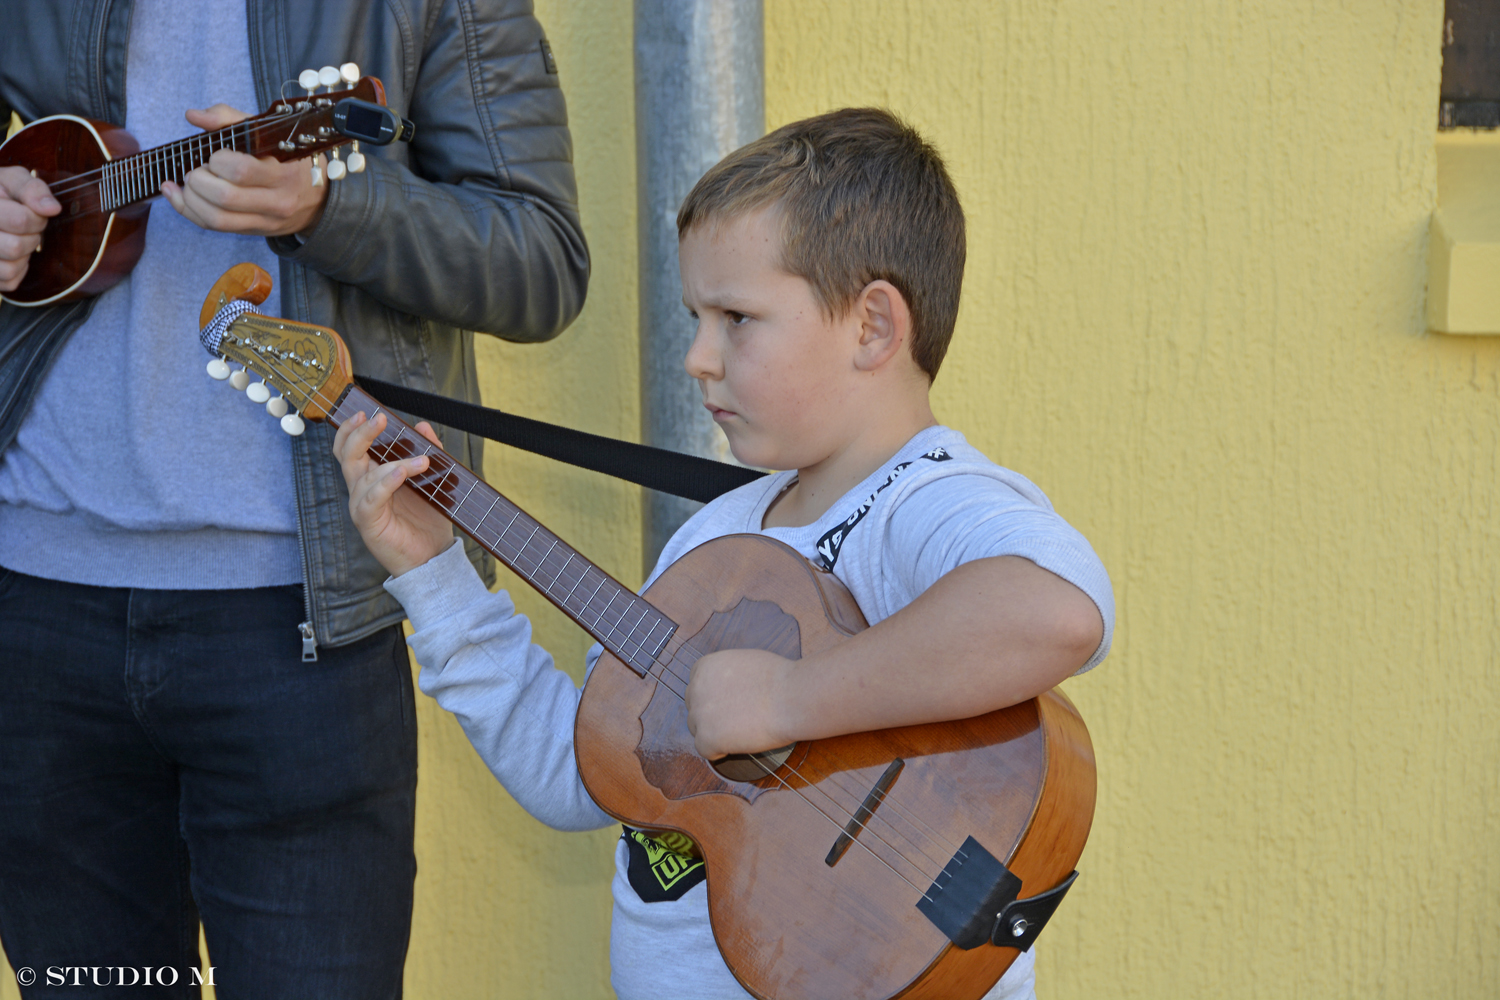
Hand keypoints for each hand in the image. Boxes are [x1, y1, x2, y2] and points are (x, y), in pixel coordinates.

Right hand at [0, 165, 60, 291]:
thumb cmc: (1, 191)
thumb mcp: (13, 179)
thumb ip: (32, 188)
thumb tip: (52, 208)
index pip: (21, 220)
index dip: (37, 219)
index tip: (34, 213)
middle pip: (15, 247)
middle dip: (31, 236)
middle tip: (27, 227)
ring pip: (10, 267)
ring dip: (24, 254)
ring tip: (17, 238)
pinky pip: (9, 281)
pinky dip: (18, 268)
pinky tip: (12, 253)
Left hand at [160, 104, 327, 235]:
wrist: (319, 199)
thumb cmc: (288, 160)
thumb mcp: (267, 133)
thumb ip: (229, 118)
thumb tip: (193, 116)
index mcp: (283, 172)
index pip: (242, 171)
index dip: (218, 161)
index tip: (216, 154)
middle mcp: (276, 201)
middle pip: (225, 198)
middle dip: (199, 181)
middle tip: (198, 170)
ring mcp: (265, 221)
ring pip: (216, 218)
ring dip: (190, 199)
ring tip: (187, 183)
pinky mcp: (252, 231)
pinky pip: (213, 227)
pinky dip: (188, 210)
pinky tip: (177, 195)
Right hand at [333, 410, 454, 576]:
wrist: (432, 557)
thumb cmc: (426, 521)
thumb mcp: (431, 481)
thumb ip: (426, 452)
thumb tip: (422, 427)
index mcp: (371, 477)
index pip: (349, 448)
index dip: (352, 429)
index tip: (366, 411)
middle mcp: (361, 490)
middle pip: (347, 455)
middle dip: (360, 434)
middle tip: (379, 419)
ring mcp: (363, 506)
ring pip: (364, 475)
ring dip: (394, 462)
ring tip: (423, 461)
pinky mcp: (369, 523)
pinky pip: (371, 498)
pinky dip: (386, 482)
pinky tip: (402, 472)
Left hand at [684, 648, 796, 758]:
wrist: (791, 698)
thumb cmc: (779, 680)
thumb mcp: (744, 663)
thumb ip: (727, 675)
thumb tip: (725, 689)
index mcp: (705, 667)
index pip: (697, 687)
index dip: (713, 699)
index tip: (728, 706)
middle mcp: (696, 688)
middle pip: (695, 709)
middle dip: (712, 716)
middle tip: (736, 721)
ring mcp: (700, 714)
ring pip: (698, 730)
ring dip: (716, 733)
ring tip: (742, 731)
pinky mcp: (707, 738)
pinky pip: (705, 750)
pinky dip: (720, 751)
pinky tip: (739, 744)